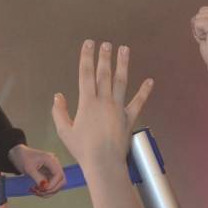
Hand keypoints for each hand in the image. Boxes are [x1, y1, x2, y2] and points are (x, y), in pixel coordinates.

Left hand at [8, 145, 66, 197]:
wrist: (18, 154)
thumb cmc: (22, 158)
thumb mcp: (29, 169)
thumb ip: (37, 178)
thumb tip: (45, 187)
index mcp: (50, 160)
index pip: (59, 175)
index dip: (53, 184)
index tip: (42, 189)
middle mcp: (54, 164)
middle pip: (61, 181)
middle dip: (51, 189)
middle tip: (39, 192)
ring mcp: (52, 170)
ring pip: (57, 185)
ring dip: (48, 192)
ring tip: (35, 191)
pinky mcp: (49, 175)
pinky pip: (51, 185)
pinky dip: (45, 190)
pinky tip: (36, 190)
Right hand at [51, 41, 153, 170]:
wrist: (104, 164)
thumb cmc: (82, 149)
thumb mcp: (64, 131)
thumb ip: (59, 112)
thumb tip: (58, 95)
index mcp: (87, 102)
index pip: (85, 74)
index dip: (86, 58)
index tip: (89, 44)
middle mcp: (104, 101)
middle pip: (104, 74)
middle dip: (105, 57)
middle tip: (106, 43)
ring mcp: (119, 108)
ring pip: (121, 82)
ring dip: (123, 65)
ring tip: (125, 49)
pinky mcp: (130, 118)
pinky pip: (138, 102)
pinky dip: (144, 91)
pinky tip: (150, 81)